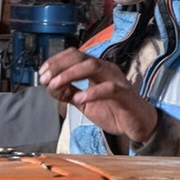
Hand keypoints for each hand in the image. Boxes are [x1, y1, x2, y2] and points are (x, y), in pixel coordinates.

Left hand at [38, 48, 158, 142]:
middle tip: (45, 78)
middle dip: (59, 66)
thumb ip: (68, 93)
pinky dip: (91, 92)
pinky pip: (108, 88)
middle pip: (80, 57)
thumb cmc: (114, 110)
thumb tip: (50, 87)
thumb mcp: (84, 103)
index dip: (55, 61)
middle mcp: (105, 69)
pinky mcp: (125, 94)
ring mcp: (116, 79)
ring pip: (92, 66)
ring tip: (56, 85)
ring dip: (70, 74)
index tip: (42, 73)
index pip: (73, 55)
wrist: (138, 124)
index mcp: (95, 69)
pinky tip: (79, 99)